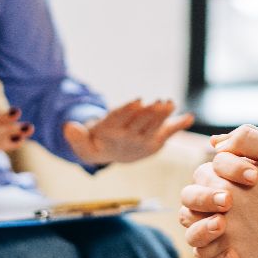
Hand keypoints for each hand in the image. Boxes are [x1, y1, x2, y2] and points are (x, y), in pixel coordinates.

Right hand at [63, 98, 193, 163]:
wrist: (111, 156)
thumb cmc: (97, 141)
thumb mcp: (83, 141)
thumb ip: (75, 136)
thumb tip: (68, 126)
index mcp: (112, 135)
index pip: (121, 120)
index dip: (129, 111)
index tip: (138, 101)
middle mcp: (130, 140)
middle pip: (141, 123)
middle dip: (150, 113)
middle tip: (160, 101)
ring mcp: (145, 142)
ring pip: (155, 126)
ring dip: (164, 115)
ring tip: (170, 103)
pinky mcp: (156, 141)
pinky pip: (168, 133)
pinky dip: (179, 125)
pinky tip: (189, 117)